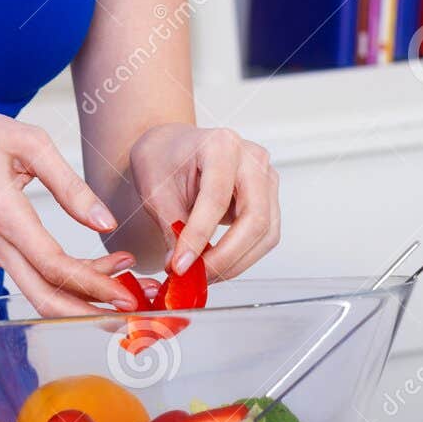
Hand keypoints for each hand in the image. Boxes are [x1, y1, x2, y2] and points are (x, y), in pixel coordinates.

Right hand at [0, 109, 138, 317]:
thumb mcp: (29, 143)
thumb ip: (69, 185)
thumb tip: (106, 222)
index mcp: (6, 217)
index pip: (53, 266)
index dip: (92, 284)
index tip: (125, 294)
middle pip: (45, 297)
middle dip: (90, 312)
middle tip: (132, 310)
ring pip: (43, 291)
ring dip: (85, 297)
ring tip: (127, 283)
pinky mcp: (3, 250)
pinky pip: (38, 277)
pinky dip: (71, 282)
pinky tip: (102, 269)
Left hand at [129, 122, 280, 281]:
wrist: (171, 147)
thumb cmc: (163, 158)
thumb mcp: (154, 190)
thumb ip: (171, 227)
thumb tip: (182, 267)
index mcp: (221, 144)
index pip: (216, 198)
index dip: (199, 236)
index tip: (180, 265)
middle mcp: (251, 158)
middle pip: (254, 218)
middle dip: (225, 257)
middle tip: (197, 277)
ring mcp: (265, 177)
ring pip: (265, 233)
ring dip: (235, 262)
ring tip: (203, 275)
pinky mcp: (268, 198)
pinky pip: (264, 236)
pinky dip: (242, 256)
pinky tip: (216, 264)